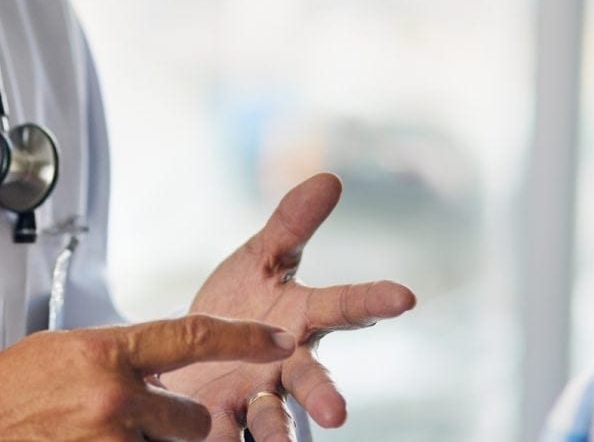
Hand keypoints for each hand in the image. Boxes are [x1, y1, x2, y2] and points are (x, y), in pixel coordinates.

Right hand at [0, 314, 295, 440]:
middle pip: (193, 418)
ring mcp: (108, 441)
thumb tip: (163, 369)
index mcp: (107, 351)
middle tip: (131, 424)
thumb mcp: (65, 352)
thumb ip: (119, 359)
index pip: (193, 336)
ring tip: (98, 435)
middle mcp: (115, 397)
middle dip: (175, 427)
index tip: (279, 340)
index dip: (245, 338)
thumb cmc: (2, 393)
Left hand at [160, 173, 416, 441]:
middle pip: (311, 379)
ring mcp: (258, 396)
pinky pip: (231, 437)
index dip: (374, 300)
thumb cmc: (239, 304)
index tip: (405, 297)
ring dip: (278, 436)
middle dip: (324, 395)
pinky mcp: (225, 422)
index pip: (343, 306)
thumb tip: (331, 177)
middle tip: (337, 414)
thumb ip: (292, 224)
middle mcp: (287, 364)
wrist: (189, 353)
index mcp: (301, 319)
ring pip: (274, 419)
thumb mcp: (260, 259)